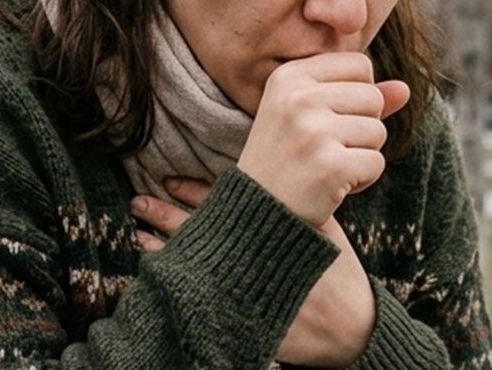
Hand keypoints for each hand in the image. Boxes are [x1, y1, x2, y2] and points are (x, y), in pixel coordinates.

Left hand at [131, 179, 375, 368]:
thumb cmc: (337, 273)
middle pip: (200, 232)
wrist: (354, 325)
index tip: (168, 179)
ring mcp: (245, 291)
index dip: (192, 190)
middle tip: (138, 200)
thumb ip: (295, 202)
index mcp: (272, 229)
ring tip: (137, 235)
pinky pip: (197, 303)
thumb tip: (268, 166)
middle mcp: (254, 258)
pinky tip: (154, 282)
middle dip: (165, 216)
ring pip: (191, 266)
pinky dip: (174, 291)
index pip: (223, 204)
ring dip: (162, 251)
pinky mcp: (241, 320)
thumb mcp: (321, 229)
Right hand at [238, 53, 408, 225]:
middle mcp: (298, 98)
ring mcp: (313, 131)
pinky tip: (330, 185)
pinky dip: (361, 179)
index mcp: (289, 76)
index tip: (324, 118)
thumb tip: (405, 89)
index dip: (355, 95)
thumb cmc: (287, 157)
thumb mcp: (310, 114)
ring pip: (378, 131)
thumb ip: (356, 96)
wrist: (259, 211)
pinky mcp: (330, 166)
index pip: (359, 65)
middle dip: (360, 126)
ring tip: (325, 166)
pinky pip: (376, 163)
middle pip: (372, 97)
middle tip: (323, 148)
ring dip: (361, 154)